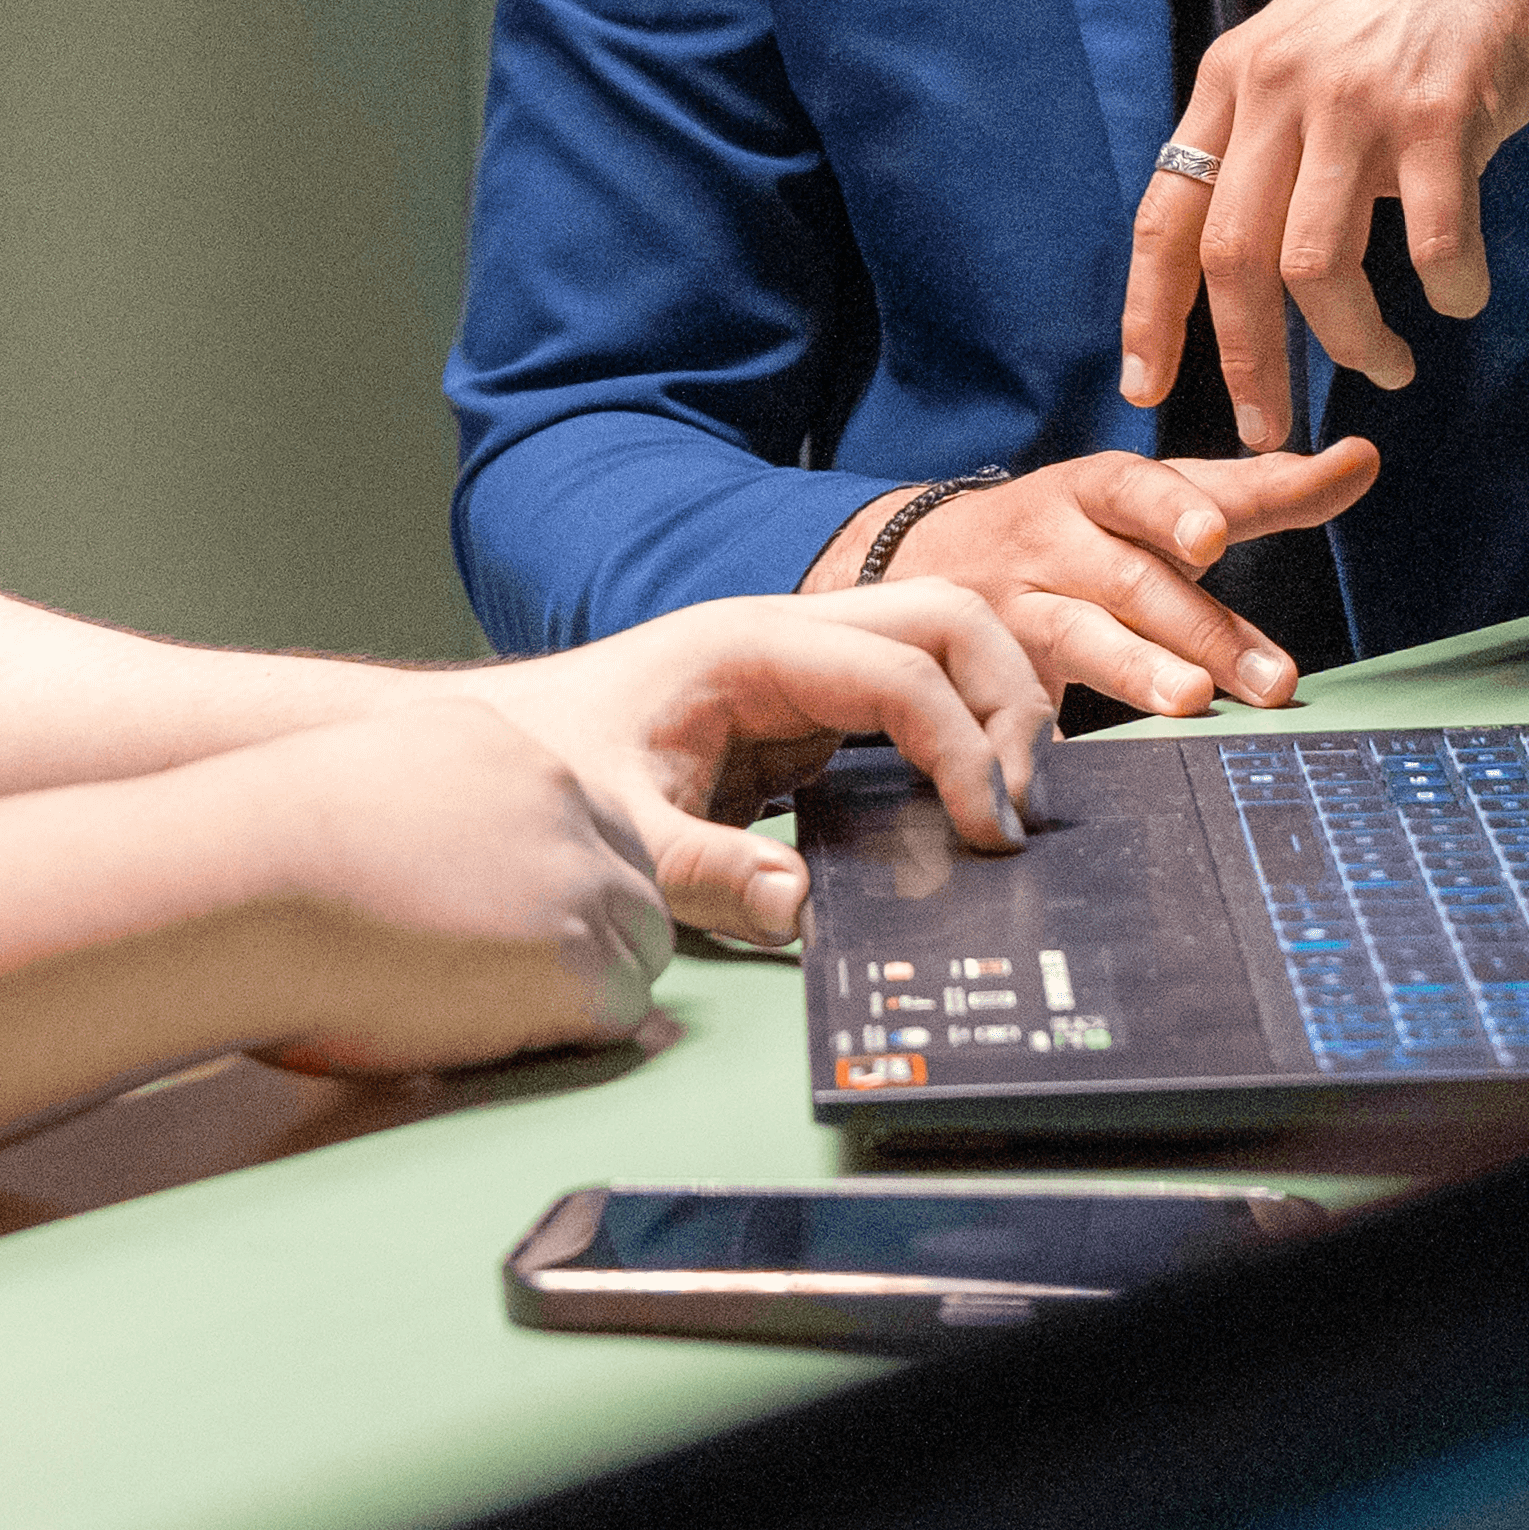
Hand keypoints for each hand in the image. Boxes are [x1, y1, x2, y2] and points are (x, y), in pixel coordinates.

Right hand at [244, 698, 676, 1077]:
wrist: (243, 883)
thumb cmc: (257, 855)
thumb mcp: (355, 789)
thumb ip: (420, 819)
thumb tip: (423, 884)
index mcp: (494, 744)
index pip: (585, 815)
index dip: (568, 880)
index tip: (528, 924)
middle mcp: (552, 793)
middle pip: (632, 877)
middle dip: (599, 934)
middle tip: (526, 987)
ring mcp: (574, 875)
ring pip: (637, 949)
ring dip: (586, 989)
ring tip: (499, 1018)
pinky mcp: (575, 960)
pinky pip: (618, 1012)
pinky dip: (574, 1035)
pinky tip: (503, 1039)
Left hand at [456, 582, 1059, 943]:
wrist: (505, 743)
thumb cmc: (551, 766)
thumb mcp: (615, 832)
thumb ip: (700, 873)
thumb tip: (795, 908)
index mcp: (747, 646)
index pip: (896, 671)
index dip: (959, 745)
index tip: (988, 833)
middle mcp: (789, 639)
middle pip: (944, 621)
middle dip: (1006, 700)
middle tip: (1023, 808)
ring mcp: (804, 670)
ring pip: (941, 648)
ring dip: (995, 710)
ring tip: (1011, 810)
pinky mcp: (807, 714)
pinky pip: (910, 702)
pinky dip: (959, 739)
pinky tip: (969, 811)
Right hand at [807, 444, 1382, 717]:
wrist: (920, 553)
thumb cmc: (1076, 528)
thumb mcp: (1148, 496)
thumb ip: (1253, 488)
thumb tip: (1362, 460)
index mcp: (1097, 489)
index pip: (1141, 488)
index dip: (1176, 509)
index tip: (1213, 537)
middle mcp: (1055, 539)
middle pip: (1129, 580)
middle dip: (1201, 628)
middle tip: (1273, 680)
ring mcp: (1017, 605)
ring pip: (1077, 636)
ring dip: (1136, 670)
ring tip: (1190, 702)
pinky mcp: (991, 666)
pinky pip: (1018, 701)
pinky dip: (1046, 733)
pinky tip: (1078, 763)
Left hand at [1121, 0, 1528, 446]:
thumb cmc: (1414, 8)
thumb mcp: (1309, 54)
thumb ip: (1271, 140)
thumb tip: (1242, 260)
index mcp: (1233, 82)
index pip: (1167, 216)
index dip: (1151, 312)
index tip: (1144, 385)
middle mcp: (1279, 89)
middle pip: (1232, 259)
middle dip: (1248, 362)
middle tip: (1270, 428)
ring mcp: (1355, 99)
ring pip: (1318, 267)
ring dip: (1353, 343)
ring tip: (1389, 369)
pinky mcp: (1440, 110)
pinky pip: (1432, 240)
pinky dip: (1450, 289)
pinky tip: (1464, 298)